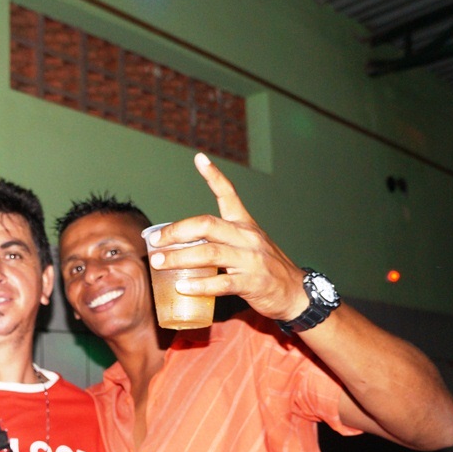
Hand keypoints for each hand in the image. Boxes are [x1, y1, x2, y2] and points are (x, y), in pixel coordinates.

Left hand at [145, 153, 307, 321]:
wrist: (296, 292)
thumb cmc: (265, 269)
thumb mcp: (248, 246)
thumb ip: (221, 241)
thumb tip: (183, 244)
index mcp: (245, 225)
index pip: (229, 194)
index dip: (214, 175)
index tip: (199, 158)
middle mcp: (247, 237)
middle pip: (207, 225)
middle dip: (176, 231)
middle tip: (155, 241)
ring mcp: (250, 260)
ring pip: (209, 253)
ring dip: (179, 258)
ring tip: (159, 263)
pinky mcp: (252, 283)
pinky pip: (221, 283)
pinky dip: (199, 285)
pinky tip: (182, 287)